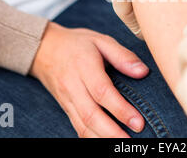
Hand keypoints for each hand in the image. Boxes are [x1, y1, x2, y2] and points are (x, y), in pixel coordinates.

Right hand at [30, 22, 148, 137]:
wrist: (44, 48)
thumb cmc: (78, 44)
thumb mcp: (101, 40)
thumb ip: (122, 56)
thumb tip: (143, 72)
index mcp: (84, 66)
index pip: (102, 91)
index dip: (120, 109)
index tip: (138, 122)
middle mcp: (73, 86)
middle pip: (91, 114)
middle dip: (112, 132)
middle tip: (132, 140)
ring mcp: (67, 99)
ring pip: (82, 125)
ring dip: (102, 139)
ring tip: (121, 145)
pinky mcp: (66, 108)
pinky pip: (77, 127)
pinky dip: (91, 138)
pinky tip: (106, 142)